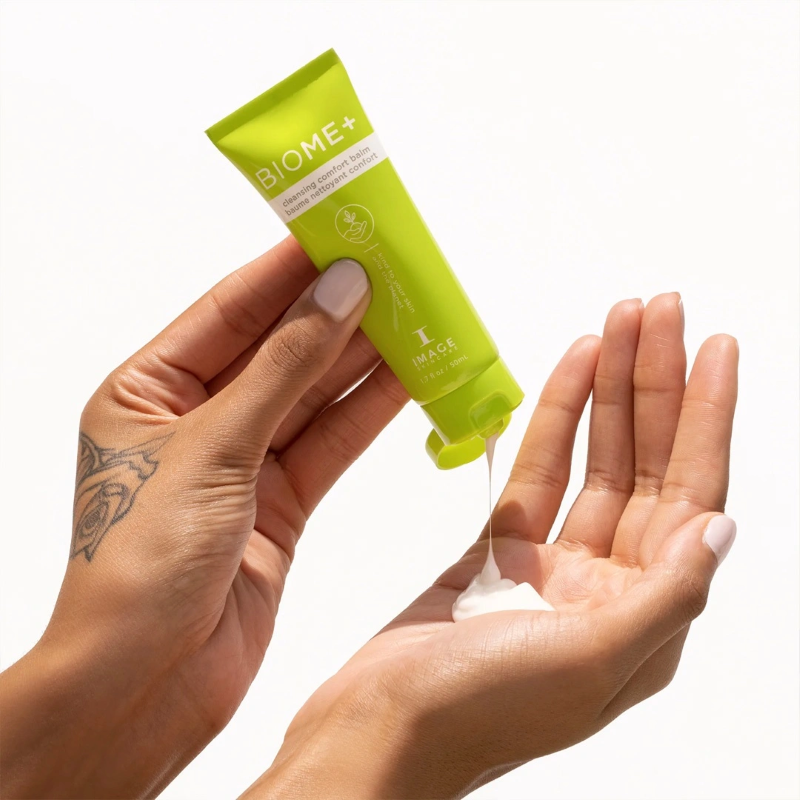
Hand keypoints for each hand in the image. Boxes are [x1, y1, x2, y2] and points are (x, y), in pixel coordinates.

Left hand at [0, 240, 407, 797]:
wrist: (149, 681)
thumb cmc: (139, 568)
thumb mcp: (212, 448)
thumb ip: (283, 369)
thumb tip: (339, 293)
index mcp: (147, 392)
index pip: (229, 310)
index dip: (286, 269)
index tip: (338, 231)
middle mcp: (195, 421)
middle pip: (279, 348)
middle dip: (336, 310)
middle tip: (394, 269)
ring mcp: (242, 462)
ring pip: (313, 394)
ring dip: (363, 357)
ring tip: (417, 315)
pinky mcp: (280, 502)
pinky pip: (331, 441)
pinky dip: (369, 410)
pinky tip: (407, 376)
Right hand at [247, 293, 737, 798]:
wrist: (374, 731)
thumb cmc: (472, 717)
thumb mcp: (583, 665)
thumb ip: (662, 597)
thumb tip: (722, 528)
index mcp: (643, 621)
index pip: (692, 497)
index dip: (707, 418)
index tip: (715, 349)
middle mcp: (608, 591)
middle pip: (647, 466)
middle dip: (656, 384)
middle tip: (660, 311)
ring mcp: (553, 567)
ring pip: (595, 460)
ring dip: (610, 390)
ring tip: (619, 323)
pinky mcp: (500, 551)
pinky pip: (537, 472)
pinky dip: (554, 418)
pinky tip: (570, 370)